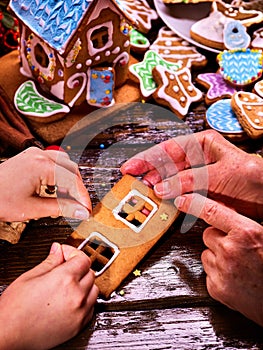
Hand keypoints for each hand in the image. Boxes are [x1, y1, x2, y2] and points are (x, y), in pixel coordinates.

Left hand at [0, 147, 90, 220]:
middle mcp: (40, 155)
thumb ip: (61, 208)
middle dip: (77, 189)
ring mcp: (34, 154)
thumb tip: (80, 211)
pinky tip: (56, 189)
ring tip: (68, 199)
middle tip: (79, 206)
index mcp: (42, 166)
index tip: (87, 209)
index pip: (73, 181)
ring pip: (64, 165)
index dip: (82, 197)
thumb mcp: (33, 208)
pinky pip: (53, 162)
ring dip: (70, 181)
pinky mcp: (31, 157)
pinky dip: (59, 175)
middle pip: (71, 170)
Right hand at [0, 243, 98, 349]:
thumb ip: (50, 261)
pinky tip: (70, 301)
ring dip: (84, 285)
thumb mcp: (30, 277)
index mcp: (64, 279)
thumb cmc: (14, 310)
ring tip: (67, 286)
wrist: (8, 336)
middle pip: (90, 273)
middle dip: (78, 268)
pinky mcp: (79, 326)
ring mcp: (79, 312)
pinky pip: (91, 308)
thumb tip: (58, 250)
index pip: (83, 259)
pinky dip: (85, 302)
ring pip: (94, 290)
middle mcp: (76, 295)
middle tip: (64, 269)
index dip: (73, 253)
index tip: (66, 254)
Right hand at [121, 130, 262, 219]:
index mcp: (201, 143)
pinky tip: (160, 202)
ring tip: (143, 194)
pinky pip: (179, 193)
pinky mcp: (199, 191)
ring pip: (170, 180)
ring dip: (157, 187)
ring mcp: (197, 175)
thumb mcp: (219, 175)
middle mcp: (197, 157)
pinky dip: (169, 198)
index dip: (147, 158)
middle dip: (149, 174)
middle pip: (166, 164)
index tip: (131, 167)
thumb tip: (161, 187)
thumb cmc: (252, 178)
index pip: (168, 149)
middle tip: (134, 183)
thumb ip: (188, 180)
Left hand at [175, 193, 262, 326]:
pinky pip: (207, 272)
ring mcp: (221, 270)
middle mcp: (230, 250)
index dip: (194, 203)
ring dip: (217, 257)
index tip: (182, 200)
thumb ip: (242, 225)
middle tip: (235, 248)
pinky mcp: (216, 288)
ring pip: (206, 254)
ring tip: (237, 265)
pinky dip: (217, 274)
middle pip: (208, 234)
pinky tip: (233, 277)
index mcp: (245, 233)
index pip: (212, 211)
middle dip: (218, 239)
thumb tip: (224, 213)